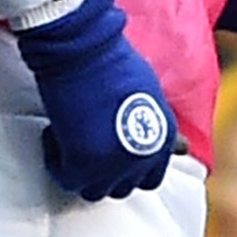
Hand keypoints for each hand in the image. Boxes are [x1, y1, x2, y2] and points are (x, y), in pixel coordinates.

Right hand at [15, 0, 177, 200]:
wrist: (84, 46)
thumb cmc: (112, 59)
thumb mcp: (150, 94)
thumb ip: (160, 126)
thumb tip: (182, 148)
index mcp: (165, 139)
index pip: (151, 176)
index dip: (127, 165)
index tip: (108, 148)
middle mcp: (145, 159)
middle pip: (124, 187)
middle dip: (105, 171)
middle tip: (87, 147)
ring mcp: (114, 165)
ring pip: (96, 190)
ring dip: (82, 171)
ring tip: (70, 141)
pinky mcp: (82, 164)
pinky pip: (66, 178)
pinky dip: (57, 160)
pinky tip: (54, 134)